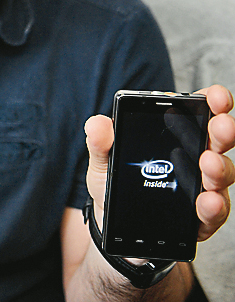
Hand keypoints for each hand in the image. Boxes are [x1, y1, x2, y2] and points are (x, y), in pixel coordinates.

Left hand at [84, 85, 234, 239]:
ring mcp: (202, 186)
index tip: (215, 96)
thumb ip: (100, 142)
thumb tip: (97, 123)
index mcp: (173, 134)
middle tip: (221, 127)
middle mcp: (195, 156)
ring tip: (209, 163)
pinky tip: (208, 200)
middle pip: (217, 140)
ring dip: (219, 167)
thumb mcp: (102, 161)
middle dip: (223, 131)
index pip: (198, 111)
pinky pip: (214, 211)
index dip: (212, 100)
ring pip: (221, 173)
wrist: (111, 223)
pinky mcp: (202, 216)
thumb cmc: (113, 183)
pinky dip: (213, 205)